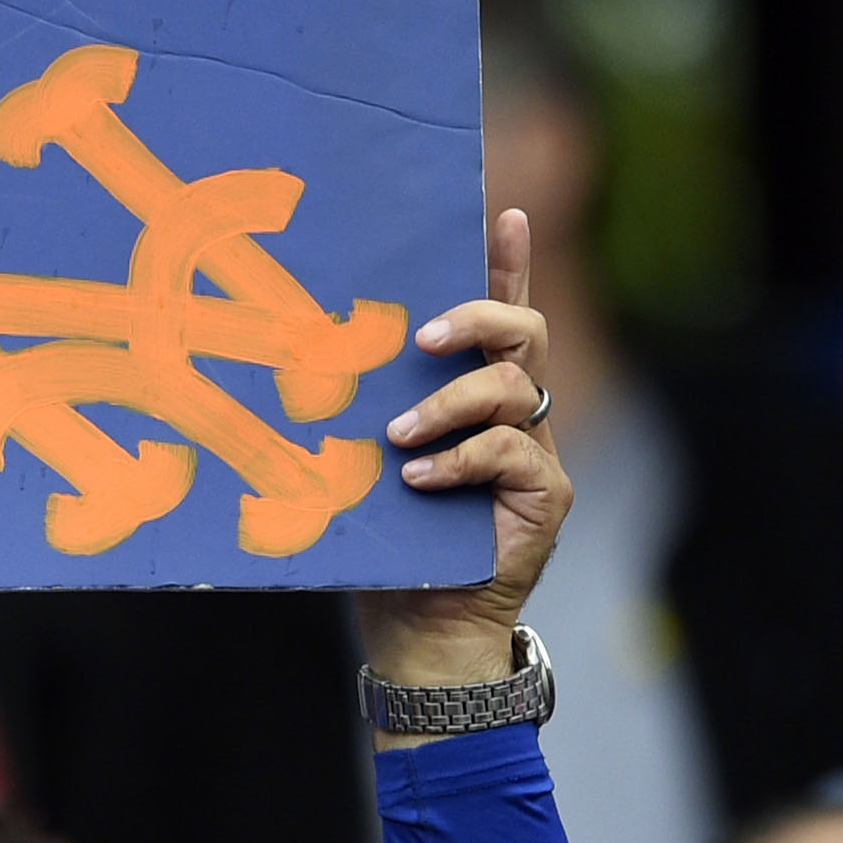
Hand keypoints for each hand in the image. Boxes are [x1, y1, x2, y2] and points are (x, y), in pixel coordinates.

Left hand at [356, 207, 569, 708]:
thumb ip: (362, 416)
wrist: (422, 628)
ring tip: (398, 435)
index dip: (507, 264)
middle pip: (524, 333)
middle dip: (479, 316)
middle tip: (424, 336)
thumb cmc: (388, 546)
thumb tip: (297, 361)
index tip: (505, 213)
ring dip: (449, 402)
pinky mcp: (545, 494)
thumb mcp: (365, 467)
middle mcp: (516, 415)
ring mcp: (535, 453)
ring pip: (513, 388)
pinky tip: (418, 480)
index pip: (499, 316)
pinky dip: (459, 460)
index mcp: (475, 397)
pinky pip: (511, 451)